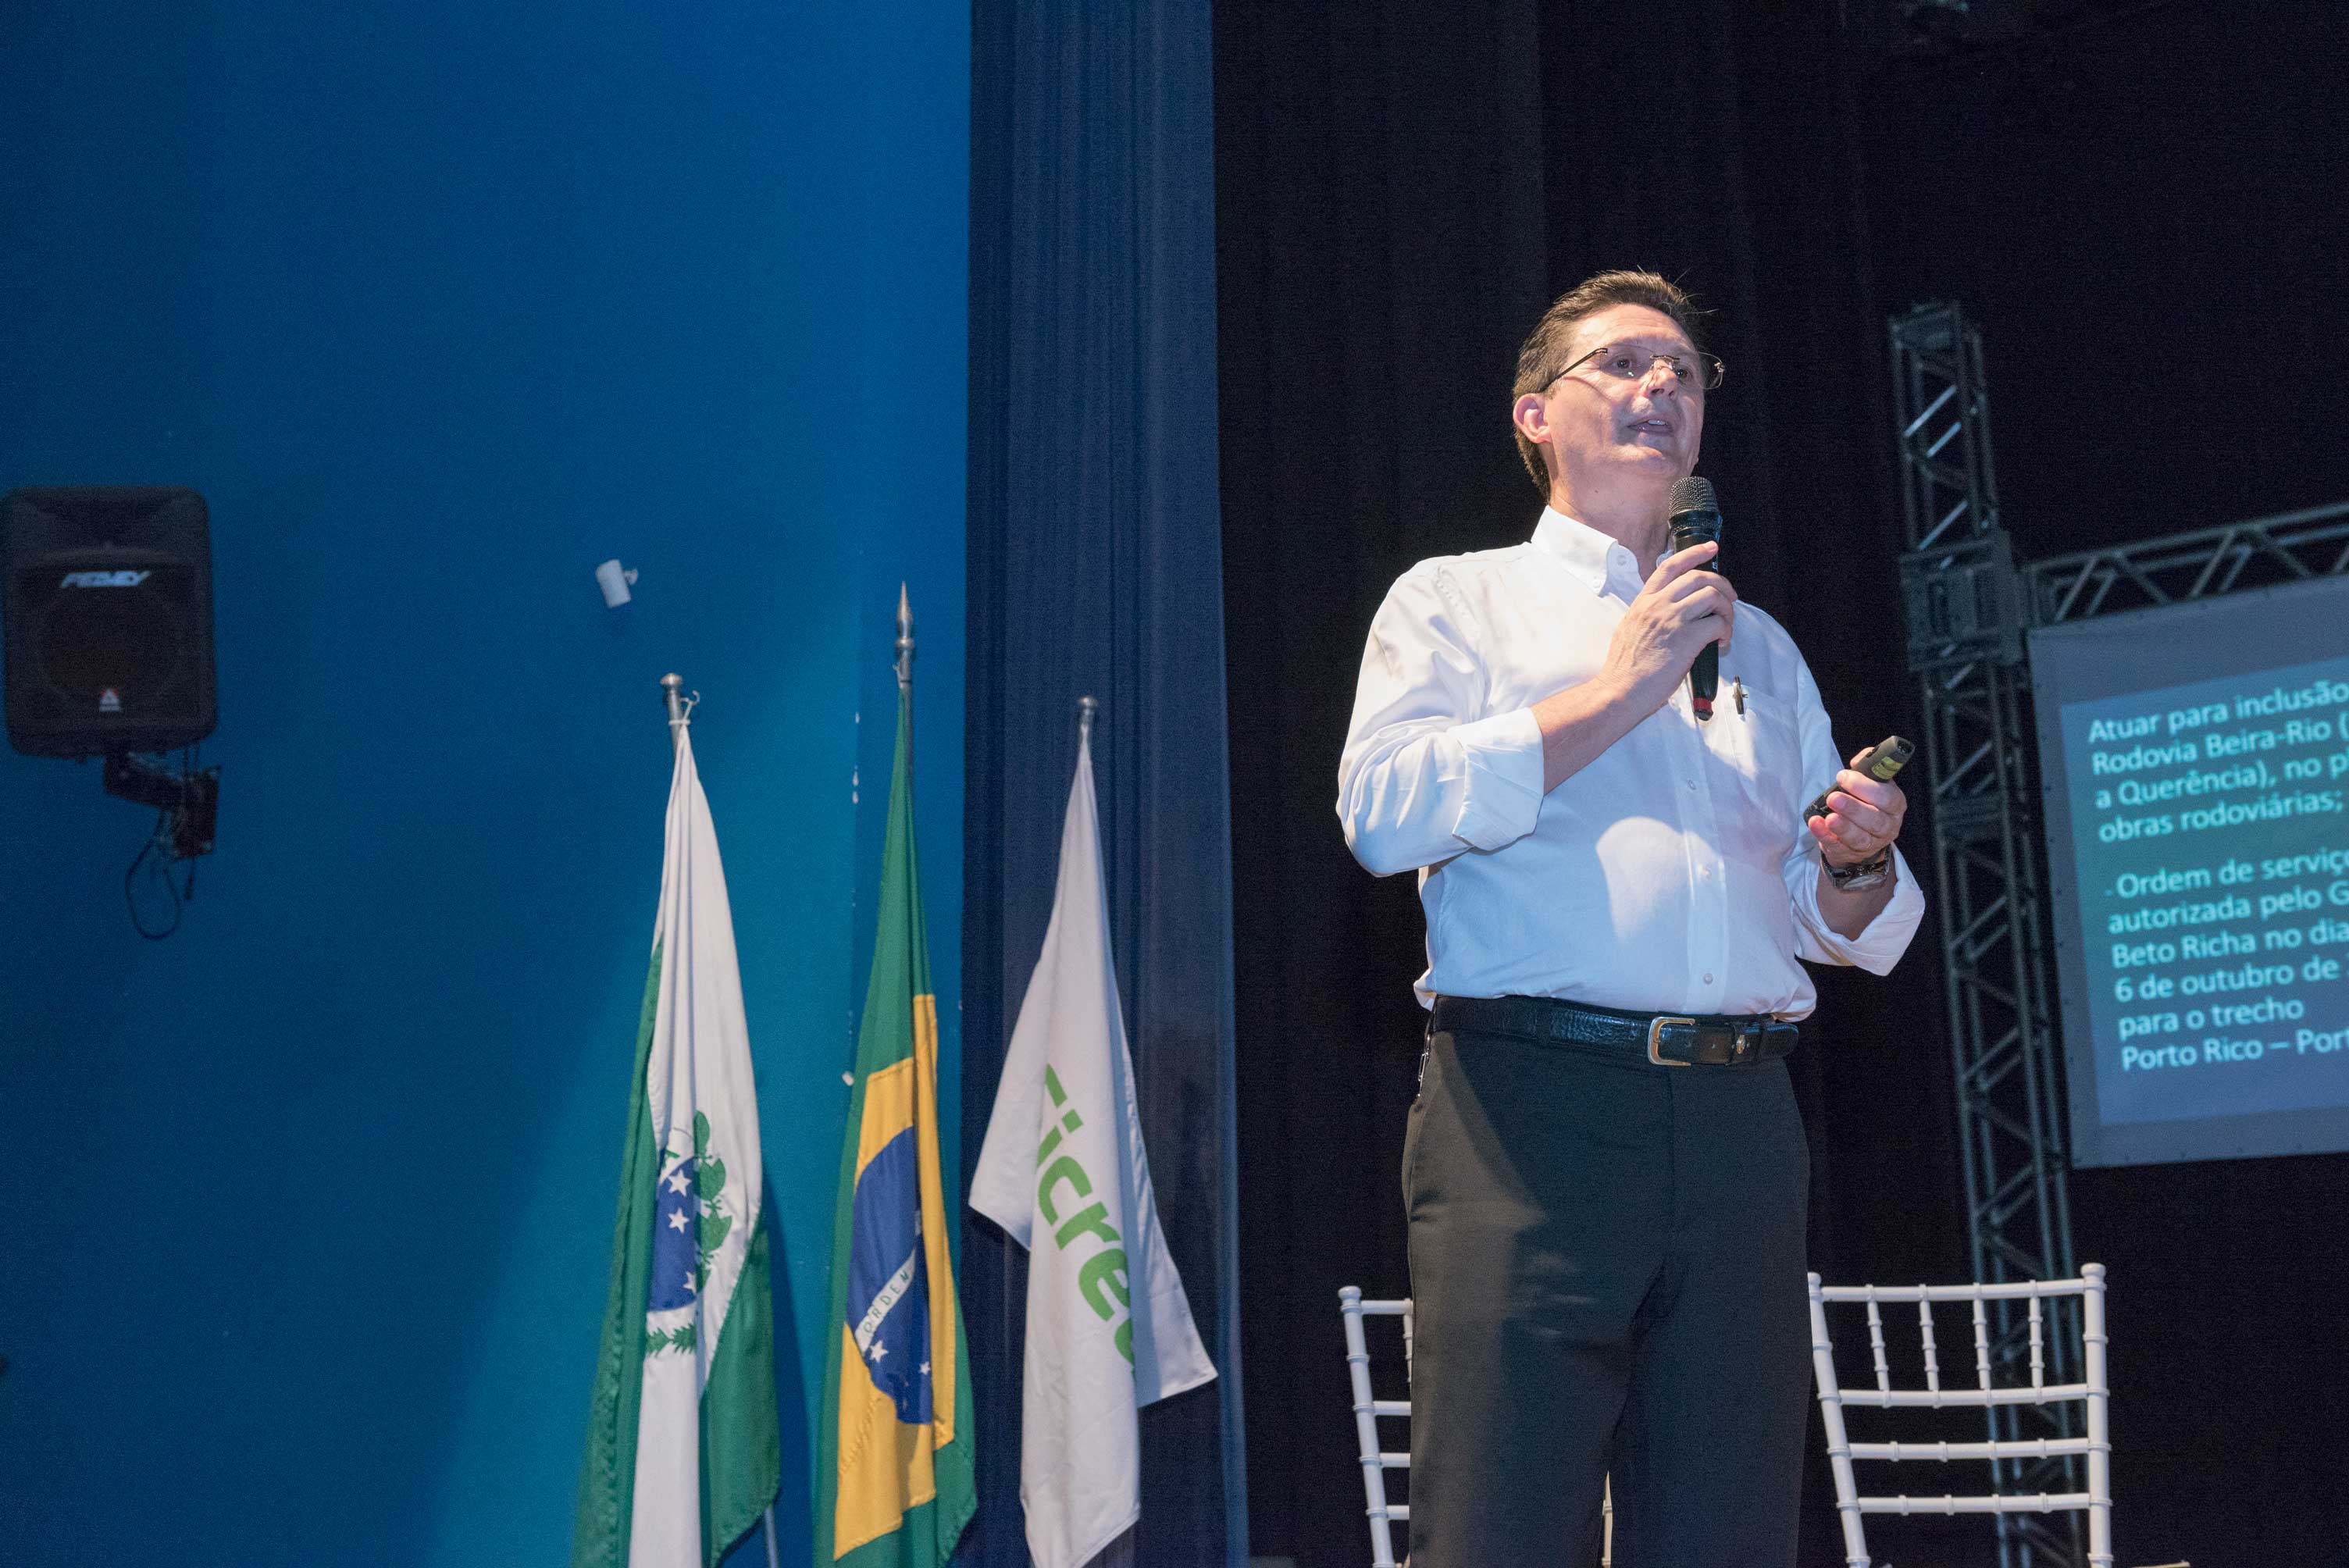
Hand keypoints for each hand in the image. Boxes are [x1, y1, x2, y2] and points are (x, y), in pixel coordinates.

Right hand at [1599, 540, 1735, 714]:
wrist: (1620, 689)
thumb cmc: (1624, 667)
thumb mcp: (1629, 628)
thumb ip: (1648, 615)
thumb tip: (1669, 614)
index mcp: (1643, 602)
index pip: (1670, 566)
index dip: (1694, 552)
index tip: (1710, 548)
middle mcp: (1658, 605)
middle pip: (1699, 577)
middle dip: (1722, 584)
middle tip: (1730, 597)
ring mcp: (1672, 620)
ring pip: (1712, 596)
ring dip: (1727, 609)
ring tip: (1725, 625)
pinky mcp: (1686, 639)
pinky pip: (1717, 623)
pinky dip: (1726, 631)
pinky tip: (1720, 642)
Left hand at [1808, 748, 1906, 866]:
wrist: (1859, 831)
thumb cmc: (1866, 800)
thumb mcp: (1872, 781)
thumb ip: (1867, 767)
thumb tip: (1857, 762)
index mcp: (1895, 805)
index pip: (1887, 798)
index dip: (1866, 788)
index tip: (1844, 777)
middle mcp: (1887, 826)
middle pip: (1875, 821)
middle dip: (1853, 809)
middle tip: (1834, 798)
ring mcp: (1870, 843)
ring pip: (1859, 838)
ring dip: (1843, 827)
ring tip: (1829, 817)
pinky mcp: (1849, 853)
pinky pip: (1837, 846)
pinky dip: (1824, 835)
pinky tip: (1815, 824)